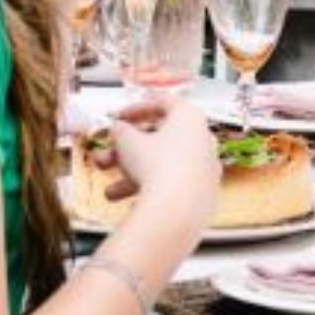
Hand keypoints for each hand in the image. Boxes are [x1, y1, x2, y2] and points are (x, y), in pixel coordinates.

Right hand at [105, 98, 219, 228]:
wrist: (176, 211)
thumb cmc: (156, 168)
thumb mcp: (127, 142)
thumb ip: (120, 130)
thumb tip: (117, 129)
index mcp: (190, 117)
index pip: (162, 103)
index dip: (135, 109)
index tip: (118, 118)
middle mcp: (204, 139)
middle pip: (160, 140)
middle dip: (127, 151)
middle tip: (107, 158)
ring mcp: (207, 168)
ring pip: (164, 165)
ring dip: (133, 176)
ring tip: (110, 192)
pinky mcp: (206, 193)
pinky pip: (175, 185)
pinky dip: (153, 190)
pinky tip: (131, 203)